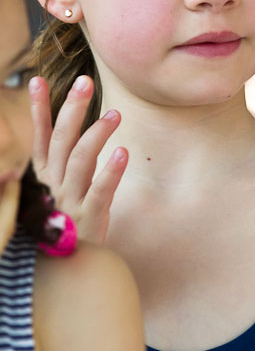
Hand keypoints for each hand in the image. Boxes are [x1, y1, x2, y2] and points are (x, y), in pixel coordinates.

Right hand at [29, 75, 127, 242]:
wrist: (72, 270)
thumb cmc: (69, 222)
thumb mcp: (63, 189)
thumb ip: (64, 161)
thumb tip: (69, 126)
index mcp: (46, 177)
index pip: (42, 138)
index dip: (39, 110)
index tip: (36, 80)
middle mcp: (54, 185)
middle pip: (62, 141)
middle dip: (72, 110)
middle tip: (85, 82)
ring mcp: (69, 202)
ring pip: (80, 161)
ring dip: (96, 134)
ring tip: (116, 114)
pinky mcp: (89, 219)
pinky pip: (100, 191)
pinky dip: (111, 172)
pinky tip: (123, 152)